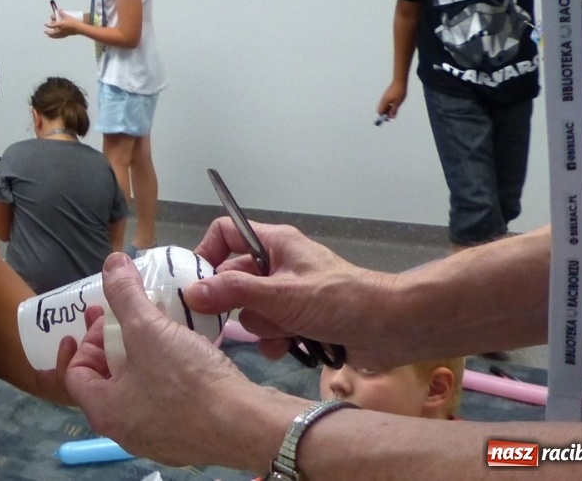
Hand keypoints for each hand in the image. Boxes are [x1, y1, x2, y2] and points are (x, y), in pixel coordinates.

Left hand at [44, 13, 81, 38]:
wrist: (79, 28)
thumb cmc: (73, 21)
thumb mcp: (67, 16)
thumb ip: (62, 13)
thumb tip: (58, 10)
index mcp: (60, 25)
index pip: (51, 26)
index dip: (47, 25)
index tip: (45, 24)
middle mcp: (60, 30)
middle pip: (52, 32)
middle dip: (48, 32)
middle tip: (45, 31)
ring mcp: (63, 33)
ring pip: (55, 36)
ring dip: (51, 35)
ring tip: (48, 35)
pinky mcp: (66, 35)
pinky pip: (59, 37)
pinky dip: (56, 37)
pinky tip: (55, 37)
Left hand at [66, 253, 267, 468]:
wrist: (248, 425)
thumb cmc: (187, 381)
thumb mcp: (147, 328)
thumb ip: (124, 294)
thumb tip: (111, 262)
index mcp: (104, 412)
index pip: (76, 373)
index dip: (88, 340)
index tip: (109, 318)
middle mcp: (125, 431)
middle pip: (108, 380)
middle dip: (116, 344)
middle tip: (133, 317)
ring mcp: (159, 438)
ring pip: (141, 389)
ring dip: (146, 356)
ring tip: (162, 328)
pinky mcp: (190, 437)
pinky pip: (169, 400)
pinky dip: (170, 373)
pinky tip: (188, 350)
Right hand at [187, 217, 406, 367]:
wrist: (391, 329)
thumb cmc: (339, 299)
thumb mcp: (281, 294)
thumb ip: (234, 292)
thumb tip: (190, 292)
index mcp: (274, 244)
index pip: (226, 233)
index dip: (207, 253)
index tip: (195, 282)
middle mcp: (277, 266)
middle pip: (233, 279)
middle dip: (238, 303)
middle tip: (237, 317)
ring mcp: (288, 295)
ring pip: (250, 311)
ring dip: (262, 327)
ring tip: (284, 332)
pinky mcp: (298, 322)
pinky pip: (269, 331)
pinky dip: (275, 341)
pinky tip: (289, 348)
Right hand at [376, 80, 405, 119]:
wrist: (400, 81)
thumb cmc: (399, 92)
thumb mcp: (398, 103)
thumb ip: (394, 110)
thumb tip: (390, 117)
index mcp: (384, 102)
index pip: (380, 111)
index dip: (383, 116)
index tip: (388, 119)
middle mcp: (383, 100)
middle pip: (381, 109)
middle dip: (385, 113)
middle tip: (392, 115)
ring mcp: (385, 97)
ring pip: (384, 105)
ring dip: (388, 109)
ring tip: (395, 109)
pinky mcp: (387, 94)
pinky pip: (386, 102)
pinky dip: (389, 105)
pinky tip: (395, 104)